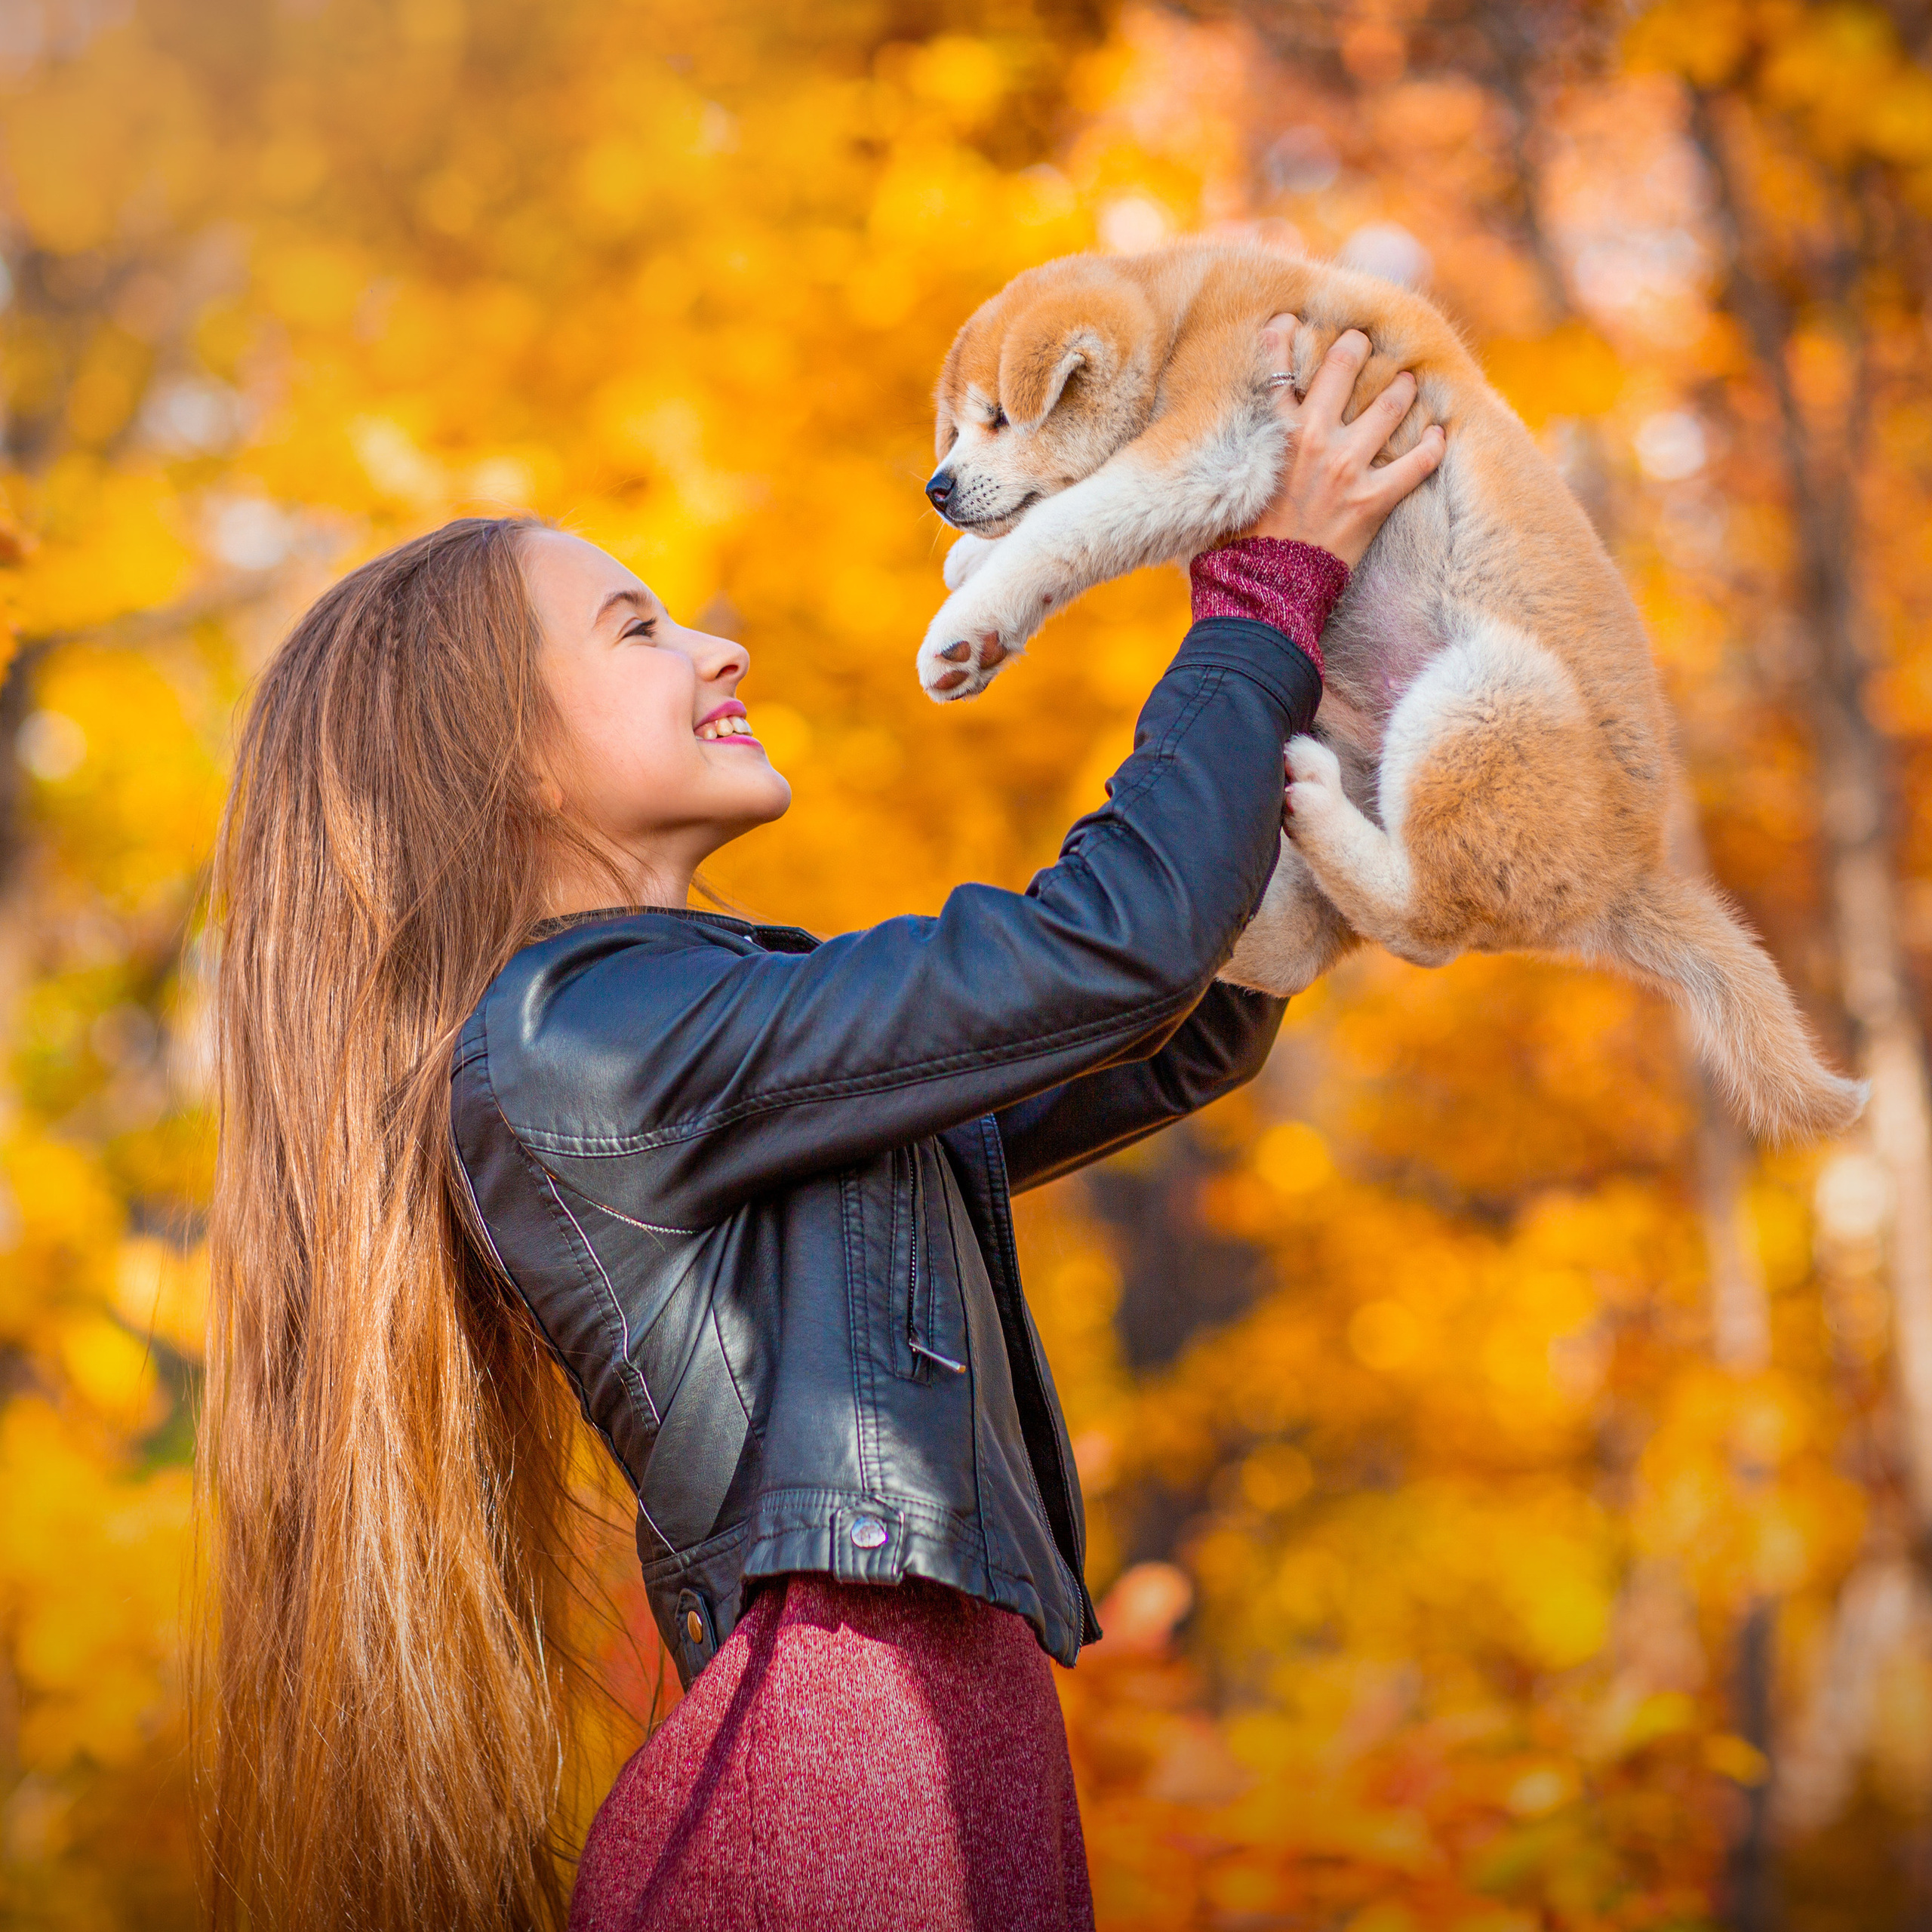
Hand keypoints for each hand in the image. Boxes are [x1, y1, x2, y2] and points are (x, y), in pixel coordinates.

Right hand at [1246, 316, 1444, 568]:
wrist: (1264, 590)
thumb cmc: (1237, 546)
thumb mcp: (1224, 488)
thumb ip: (1233, 457)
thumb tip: (1219, 449)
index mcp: (1272, 435)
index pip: (1276, 367)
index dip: (1283, 336)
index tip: (1289, 321)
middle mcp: (1312, 439)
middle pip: (1343, 368)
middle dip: (1357, 348)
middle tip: (1365, 344)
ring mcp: (1347, 467)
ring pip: (1390, 405)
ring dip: (1402, 389)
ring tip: (1408, 383)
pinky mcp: (1374, 500)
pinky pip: (1417, 463)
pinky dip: (1432, 446)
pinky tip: (1439, 435)